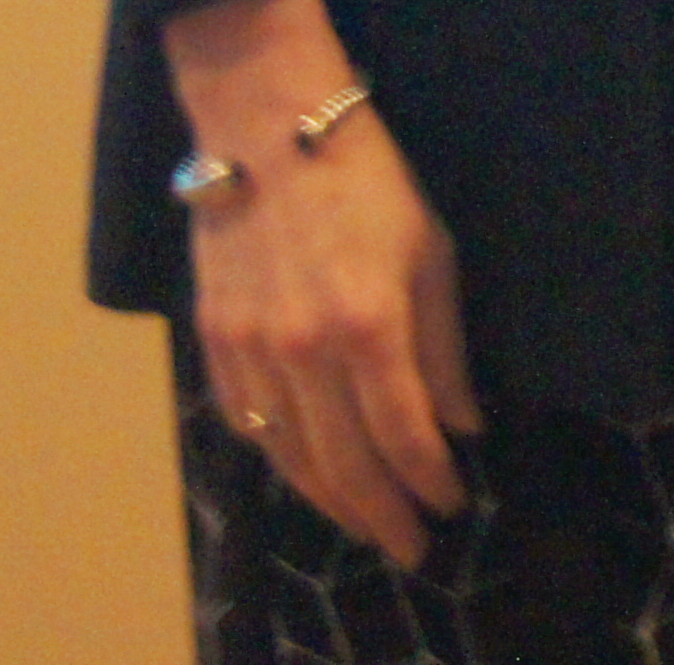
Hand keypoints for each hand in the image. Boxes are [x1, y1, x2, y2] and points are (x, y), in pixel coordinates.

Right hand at [162, 0, 478, 568]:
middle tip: (412, 544)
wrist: (269, 130)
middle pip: (343, 463)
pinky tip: (310, 472)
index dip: (430, 480)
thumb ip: (443, 349)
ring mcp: (249, 347)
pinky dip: (282, 458)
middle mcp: (303, 348)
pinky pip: (248, 422)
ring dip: (331, 501)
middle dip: (382, 514)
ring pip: (290, 456)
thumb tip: (460, 426)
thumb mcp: (434, 254)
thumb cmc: (369, 182)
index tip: (453, 502)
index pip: (403, 434)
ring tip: (367, 523)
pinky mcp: (213, 338)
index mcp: (368, 323)